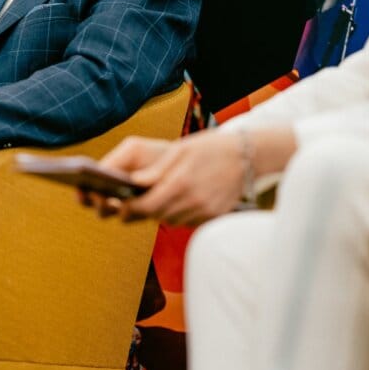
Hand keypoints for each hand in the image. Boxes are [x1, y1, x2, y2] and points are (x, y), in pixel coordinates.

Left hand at [89, 131, 246, 225]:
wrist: (247, 156)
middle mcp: (193, 202)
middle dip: (142, 210)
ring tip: (154, 197)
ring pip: (171, 221)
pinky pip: (187, 222)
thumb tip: (133, 182)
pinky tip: (176, 200)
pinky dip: (177, 214)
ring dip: (159, 213)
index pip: (147, 206)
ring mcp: (205, 212)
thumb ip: (156, 170)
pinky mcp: (213, 217)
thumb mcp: (180, 150)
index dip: (131, 206)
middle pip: (157, 216)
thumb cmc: (210, 148)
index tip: (121, 201)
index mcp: (181, 183)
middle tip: (131, 200)